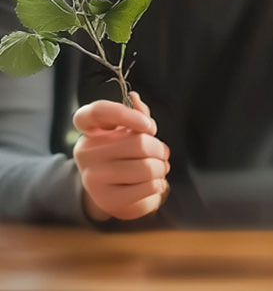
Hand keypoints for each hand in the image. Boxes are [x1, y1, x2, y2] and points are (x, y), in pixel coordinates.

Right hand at [73, 91, 170, 220]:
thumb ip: (135, 114)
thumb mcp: (127, 130)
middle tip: (162, 153)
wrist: (111, 190)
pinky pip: (148, 187)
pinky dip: (158, 184)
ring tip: (159, 167)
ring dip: (161, 167)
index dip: (125, 114)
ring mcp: (93, 178)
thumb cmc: (123, 153)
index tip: (148, 125)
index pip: (97, 112)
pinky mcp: (107, 200)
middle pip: (139, 143)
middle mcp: (86, 153)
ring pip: (147, 167)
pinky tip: (154, 182)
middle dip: (159, 148)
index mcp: (89, 130)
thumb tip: (134, 98)